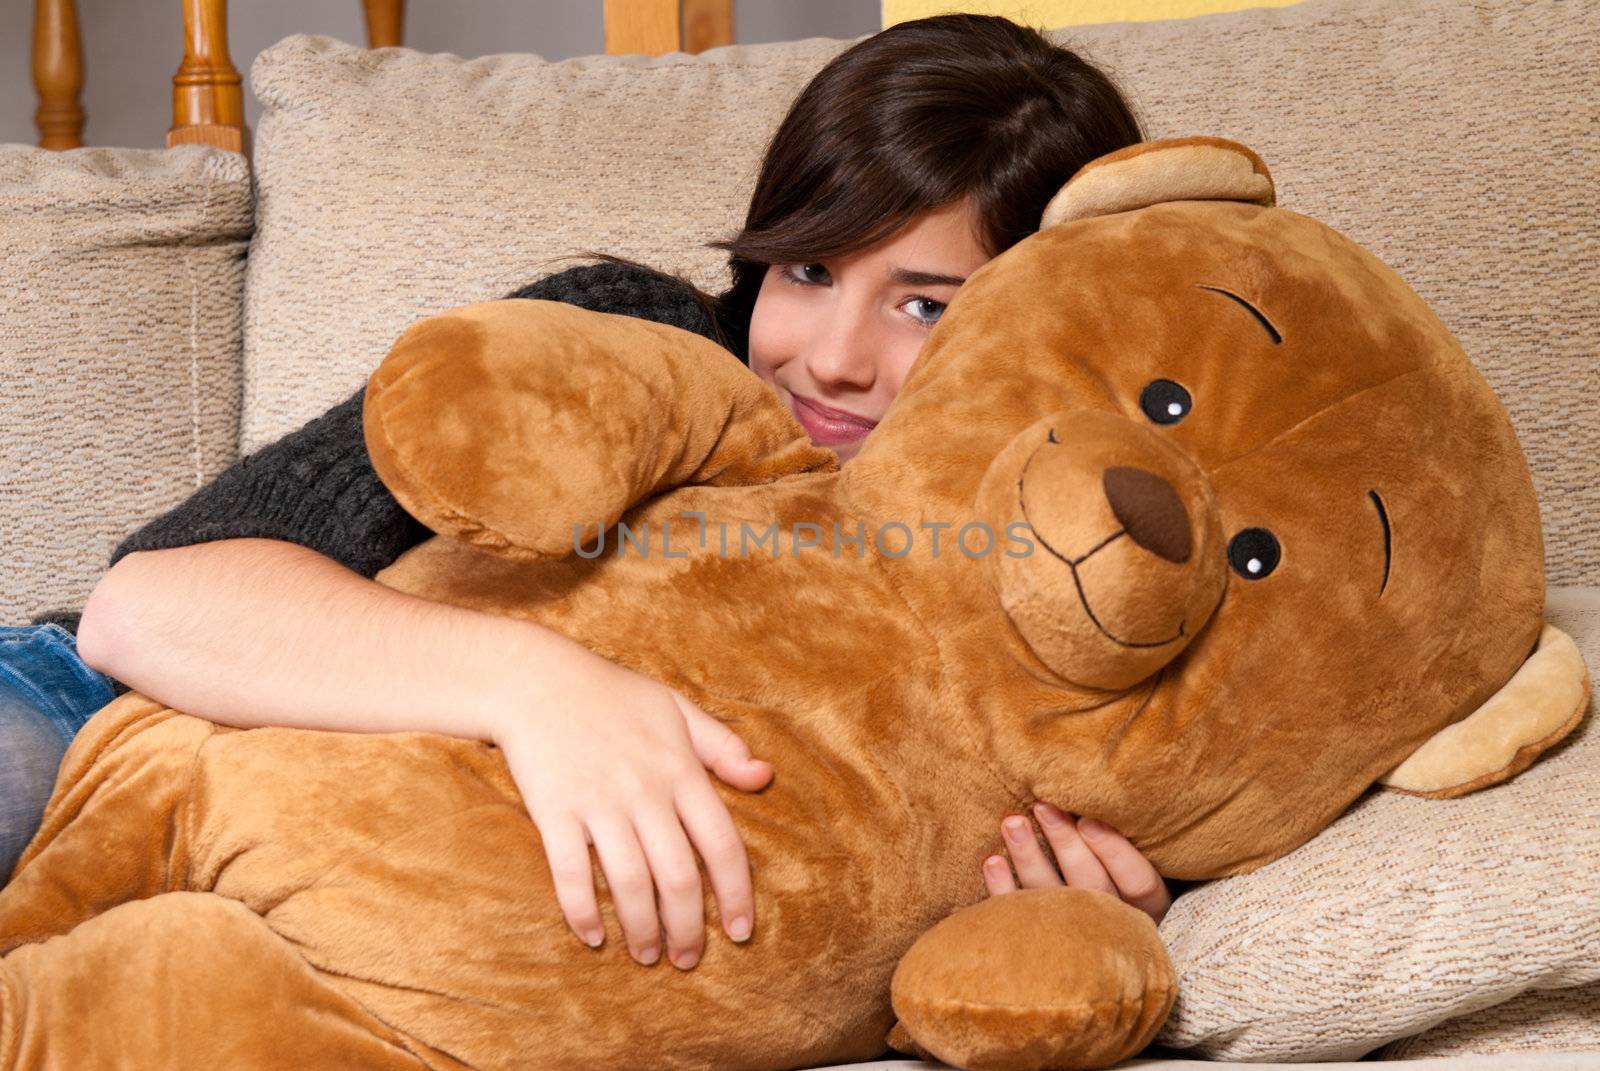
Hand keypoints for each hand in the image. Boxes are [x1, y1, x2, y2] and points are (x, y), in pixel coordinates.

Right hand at [491, 631, 771, 968]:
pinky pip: (571, 875)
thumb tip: (765, 778)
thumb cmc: (613, 695)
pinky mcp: (555, 812)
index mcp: (681, 770)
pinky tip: (594, 937)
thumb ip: (723, 747)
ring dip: (644, 931)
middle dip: (689, 929)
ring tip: (649, 955)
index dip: (737, 895)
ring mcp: (599, 804)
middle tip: (688, 960)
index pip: (723, 845)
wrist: (537, 679)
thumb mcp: (678, 709)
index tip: (741, 931)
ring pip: (631, 885)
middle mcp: (645, 792)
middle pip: (680, 879)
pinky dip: (583, 913)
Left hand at [981, 802, 1171, 924]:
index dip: (1114, 850)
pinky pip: (1019, 918)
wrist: (1098, 951)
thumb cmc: (1122, 883)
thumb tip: (1095, 788)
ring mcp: (1075, 937)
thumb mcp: (1138, 867)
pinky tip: (992, 862)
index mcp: (1148, 907)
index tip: (1088, 819)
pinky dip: (1003, 891)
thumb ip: (1124, 838)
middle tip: (1043, 806)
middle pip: (1091, 884)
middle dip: (1065, 843)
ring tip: (1011, 823)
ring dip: (1029, 859)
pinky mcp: (1039, 942)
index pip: (1138, 881)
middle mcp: (1115, 923)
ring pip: (1052, 899)